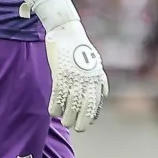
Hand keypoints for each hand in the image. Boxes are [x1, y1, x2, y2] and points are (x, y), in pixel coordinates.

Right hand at [20, 0, 108, 129]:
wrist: (67, 32)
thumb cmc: (80, 49)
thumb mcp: (96, 64)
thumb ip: (99, 81)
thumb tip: (104, 96)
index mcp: (96, 79)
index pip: (95, 105)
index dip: (90, 117)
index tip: (85, 123)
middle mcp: (86, 81)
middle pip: (83, 110)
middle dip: (78, 122)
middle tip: (73, 126)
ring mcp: (73, 79)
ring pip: (70, 106)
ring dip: (66, 117)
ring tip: (63, 119)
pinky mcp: (60, 75)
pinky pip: (57, 98)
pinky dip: (54, 107)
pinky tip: (53, 111)